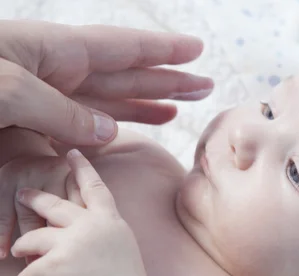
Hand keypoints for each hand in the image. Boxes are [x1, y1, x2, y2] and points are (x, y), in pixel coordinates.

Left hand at [0, 20, 211, 144]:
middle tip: (204, 86)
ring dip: (143, 105)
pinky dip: (103, 128)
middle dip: (166, 81)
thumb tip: (108, 131)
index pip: (121, 47)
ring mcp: (39, 97)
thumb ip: (61, 112)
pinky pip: (76, 125)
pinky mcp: (23, 125)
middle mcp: (51, 71)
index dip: (162, 49)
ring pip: (104, 101)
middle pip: (123, 75)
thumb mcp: (8, 91)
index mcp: (52, 50)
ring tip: (176, 110)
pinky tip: (121, 130)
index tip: (196, 49)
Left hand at [10, 149, 147, 275]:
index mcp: (109, 221)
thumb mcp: (121, 246)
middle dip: (33, 198)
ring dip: (22, 245)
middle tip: (20, 193)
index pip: (94, 187)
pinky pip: (28, 271)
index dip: (82, 168)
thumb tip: (85, 226)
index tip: (72, 152)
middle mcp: (89, 226)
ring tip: (16, 250)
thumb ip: (102, 231)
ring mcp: (71, 244)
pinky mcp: (54, 265)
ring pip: (32, 238)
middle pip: (54, 205)